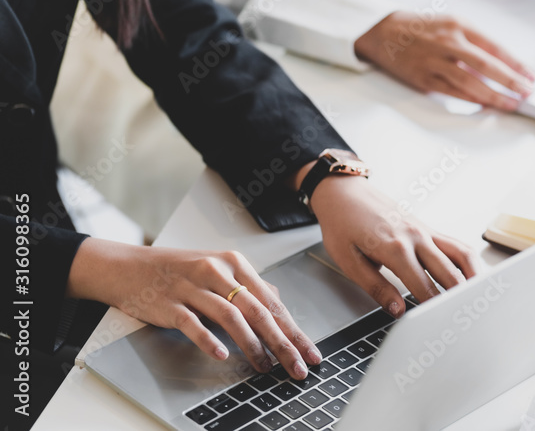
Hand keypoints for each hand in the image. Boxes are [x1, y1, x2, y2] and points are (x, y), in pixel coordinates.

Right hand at [67, 238, 319, 378]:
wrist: (128, 266)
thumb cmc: (176, 271)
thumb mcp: (217, 270)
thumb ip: (247, 286)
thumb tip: (277, 301)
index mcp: (234, 264)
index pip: (272, 302)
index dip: (294, 330)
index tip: (311, 352)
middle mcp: (217, 272)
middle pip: (258, 311)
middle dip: (282, 342)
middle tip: (297, 366)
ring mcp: (193, 287)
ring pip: (231, 316)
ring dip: (252, 345)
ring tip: (265, 366)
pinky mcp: (170, 303)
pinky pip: (193, 323)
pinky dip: (208, 339)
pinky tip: (222, 354)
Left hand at [305, 174, 480, 317]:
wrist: (344, 191)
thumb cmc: (342, 224)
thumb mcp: (349, 261)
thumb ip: (376, 287)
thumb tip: (398, 309)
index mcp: (394, 247)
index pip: (423, 286)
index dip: (434, 309)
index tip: (443, 326)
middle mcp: (416, 237)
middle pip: (449, 273)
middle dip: (460, 298)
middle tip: (469, 319)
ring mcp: (425, 230)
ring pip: (461, 254)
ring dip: (474, 277)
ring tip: (482, 298)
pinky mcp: (427, 228)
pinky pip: (455, 244)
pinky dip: (468, 261)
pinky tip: (472, 276)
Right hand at [355, 11, 533, 109]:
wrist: (383, 31)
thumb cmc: (423, 28)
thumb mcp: (451, 24)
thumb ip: (474, 43)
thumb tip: (502, 67)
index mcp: (458, 25)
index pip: (494, 47)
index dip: (515, 63)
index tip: (531, 75)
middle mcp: (447, 42)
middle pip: (485, 65)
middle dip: (510, 81)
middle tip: (527, 92)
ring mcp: (434, 61)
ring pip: (470, 83)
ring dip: (493, 96)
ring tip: (510, 104)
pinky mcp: (423, 78)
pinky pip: (452, 92)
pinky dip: (470, 100)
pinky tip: (485, 105)